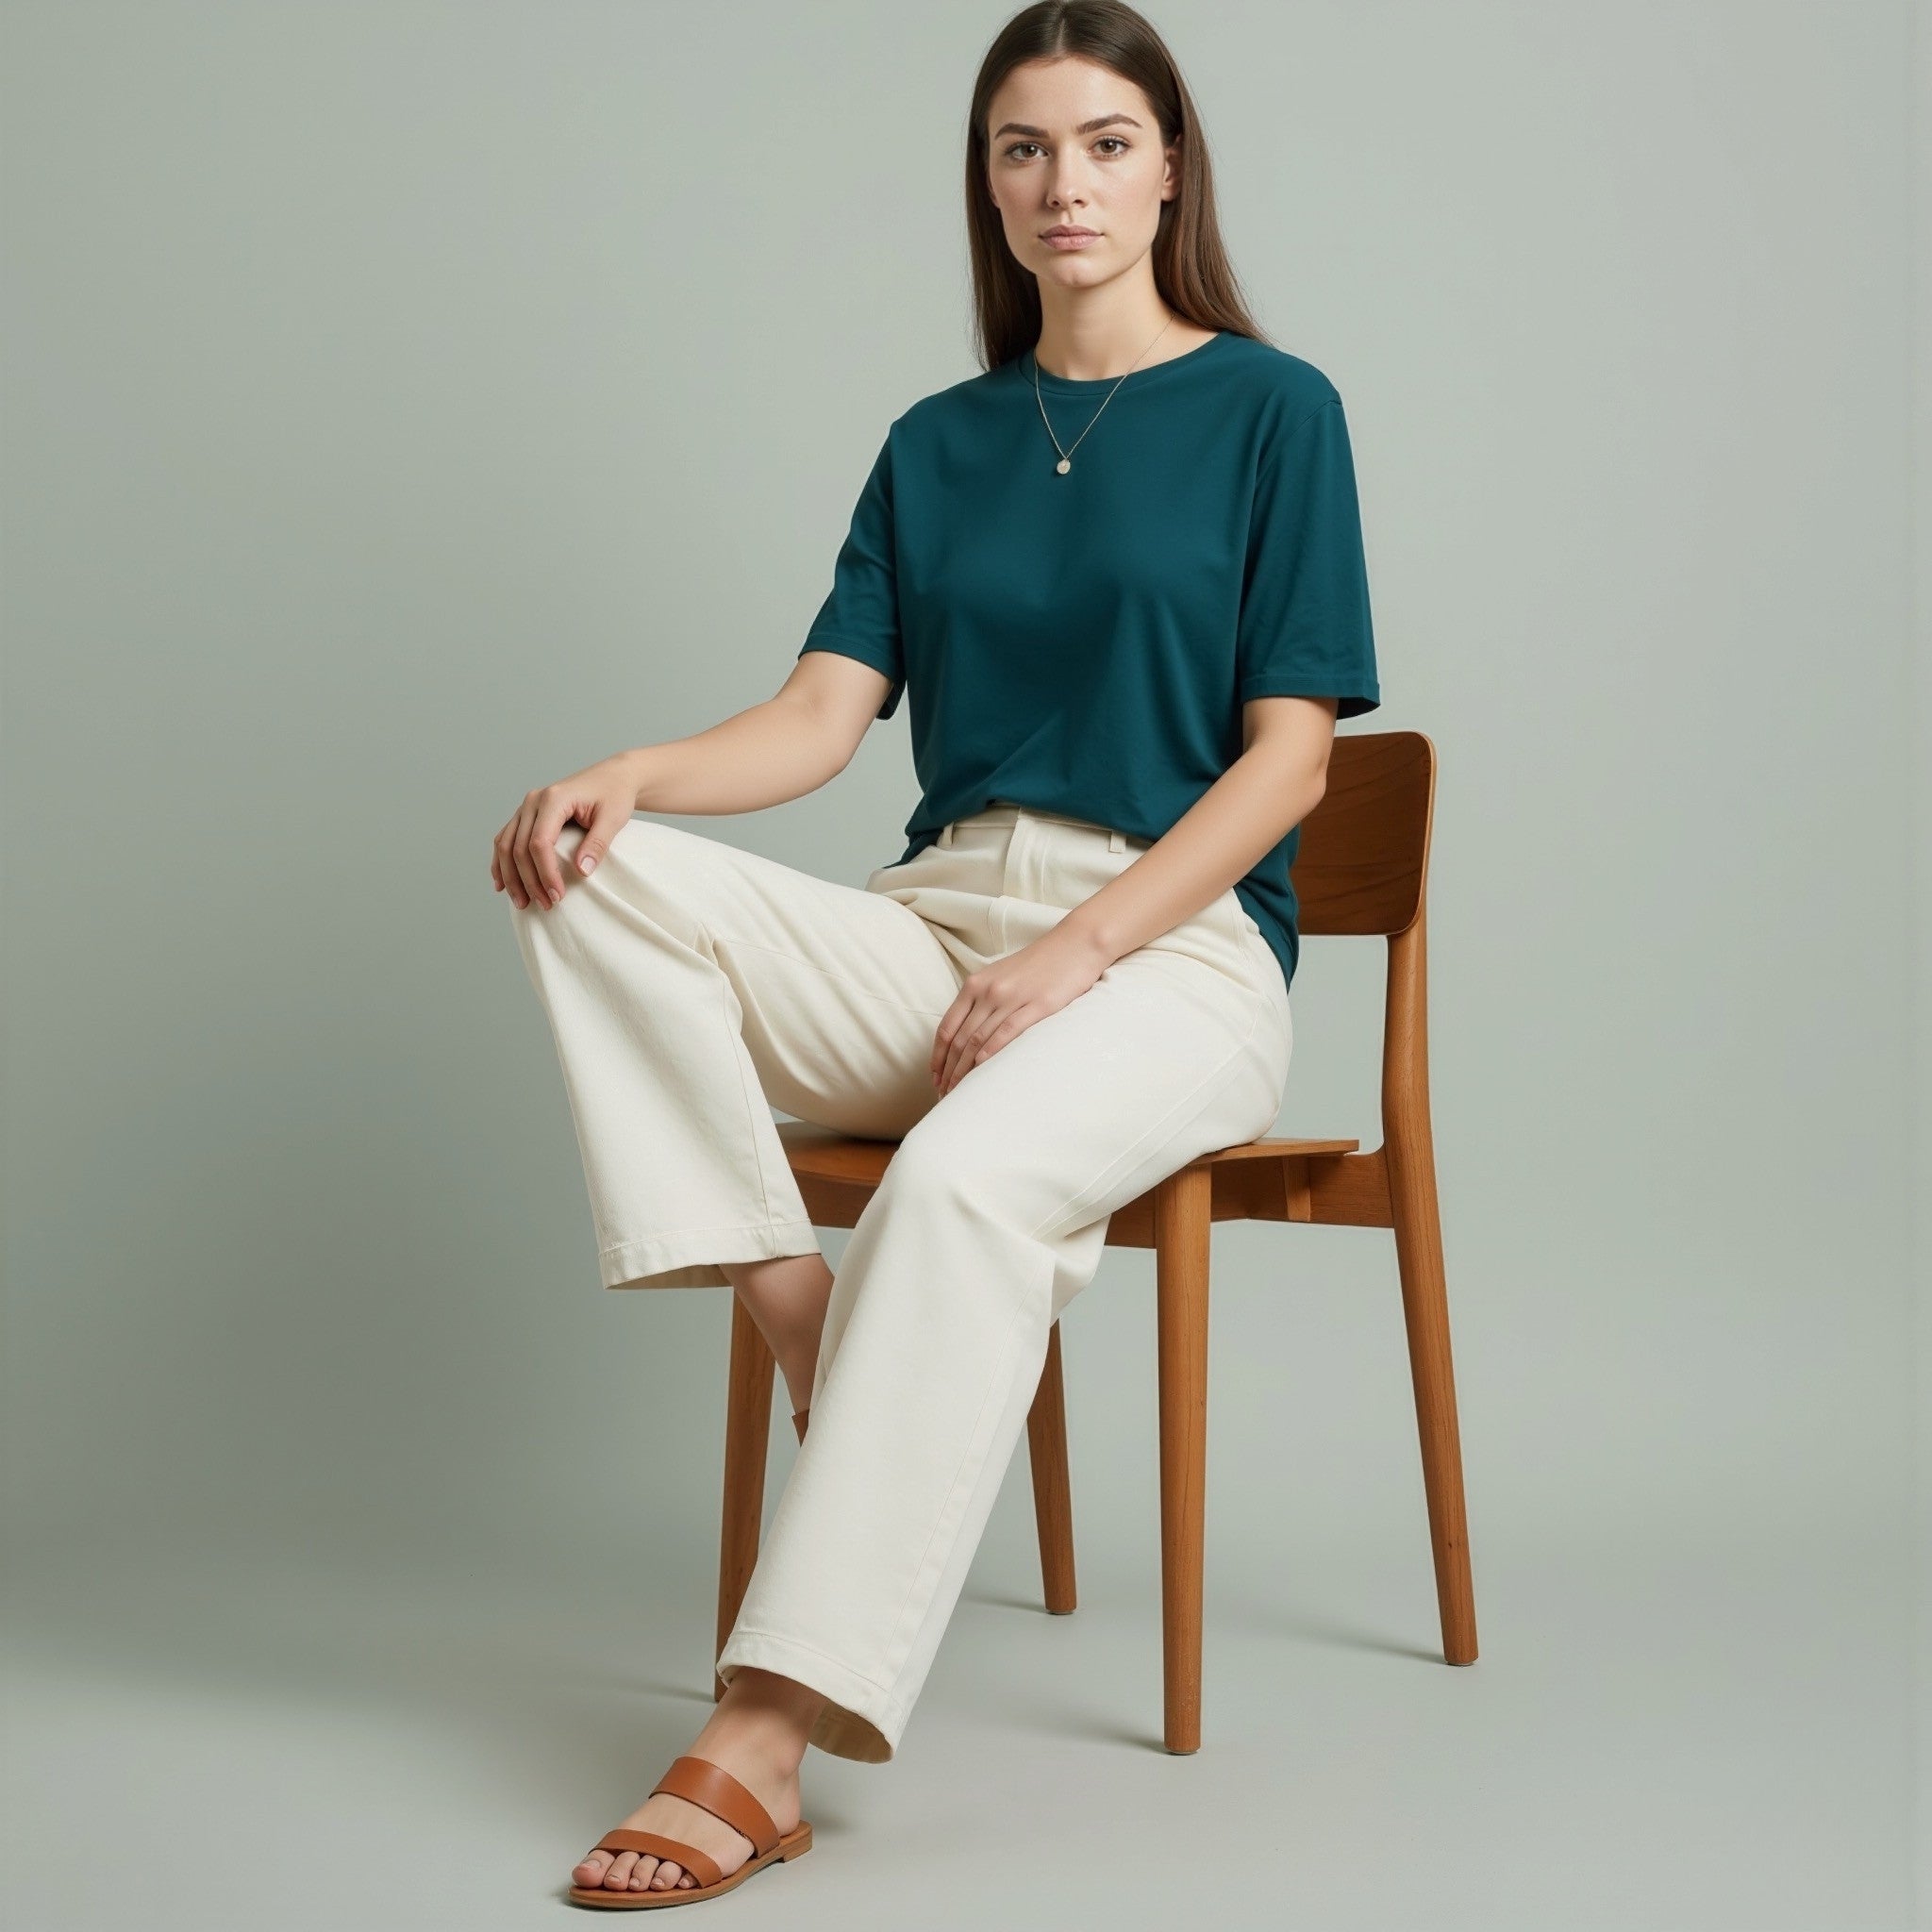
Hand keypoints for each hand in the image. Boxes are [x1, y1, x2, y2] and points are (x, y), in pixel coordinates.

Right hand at [491, 751, 640, 909]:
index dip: (545, 872)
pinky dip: (501, 863)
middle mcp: (533, 801)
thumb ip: (598, 843)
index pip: (540, 842)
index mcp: (554, 798)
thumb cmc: (615, 795)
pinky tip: (501, 884)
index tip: (557, 896)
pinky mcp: (526, 815)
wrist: (613, 777)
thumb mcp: (614, 818)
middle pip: (519, 847)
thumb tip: (581, 872)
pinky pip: (505, 839)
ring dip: (511, 877)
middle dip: (529, 880)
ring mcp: (526, 807)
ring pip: (505, 845)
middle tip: (545, 905)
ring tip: (522, 903)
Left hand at [930, 922, 1109, 1096]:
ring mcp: (1011, 998)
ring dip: (965, 1069)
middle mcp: (988, 991)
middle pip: (959, 1039)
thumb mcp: (1000, 976)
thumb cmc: (1038, 964)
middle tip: (945, 1093)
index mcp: (975, 984)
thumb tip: (966, 1032)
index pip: (947, 1027)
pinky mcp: (1037, 1005)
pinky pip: (1007, 1032)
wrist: (1074, 944)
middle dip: (948, 1070)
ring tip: (959, 1091)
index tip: (935, 1077)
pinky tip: (982, 1070)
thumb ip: (981, 999)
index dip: (937, 1057)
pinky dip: (990, 1053)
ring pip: (978, 1039)